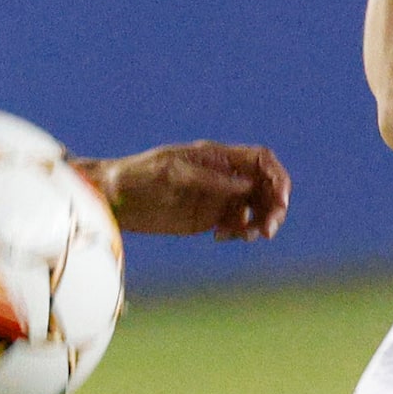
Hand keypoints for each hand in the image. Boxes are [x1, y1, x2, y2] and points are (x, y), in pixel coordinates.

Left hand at [86, 142, 288, 240]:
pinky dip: (240, 232)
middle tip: (266, 229)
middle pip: (264, 187)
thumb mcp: (171, 173)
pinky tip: (222, 237)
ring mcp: (216, 198)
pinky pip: (237, 225)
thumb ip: (209, 179)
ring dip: (260, 222)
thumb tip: (246, 187)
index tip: (279, 200)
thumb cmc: (138, 176)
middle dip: (273, 206)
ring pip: (255, 208)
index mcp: (216, 156)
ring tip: (248, 237)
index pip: (261, 159)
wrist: (113, 198)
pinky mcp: (207, 219)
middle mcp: (222, 175)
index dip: (277, 177)